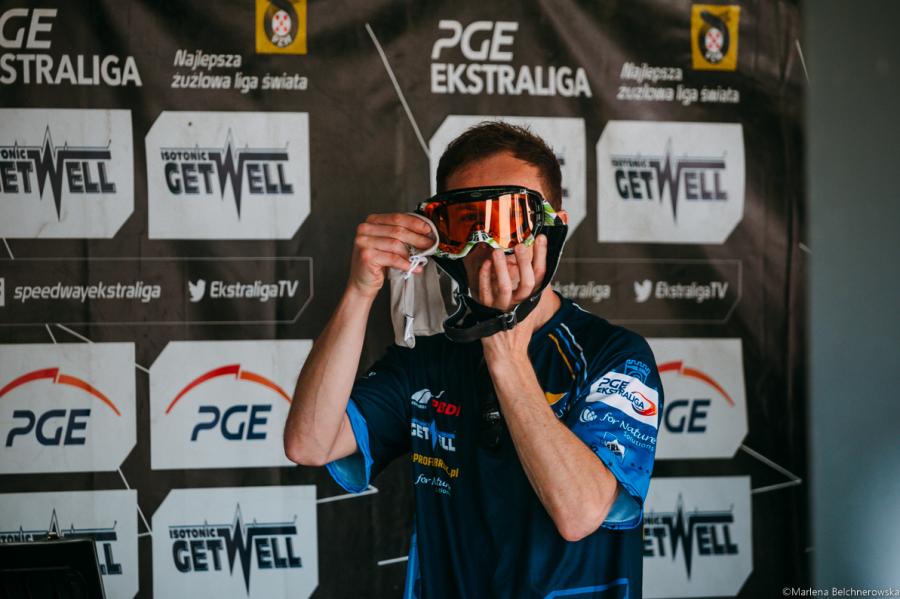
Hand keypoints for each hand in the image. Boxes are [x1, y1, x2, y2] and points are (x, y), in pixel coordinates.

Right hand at [349, 213, 434, 297]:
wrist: (362, 282)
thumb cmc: (377, 263)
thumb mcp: (388, 243)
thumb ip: (400, 235)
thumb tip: (424, 232)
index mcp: (372, 221)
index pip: (397, 218)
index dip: (415, 223)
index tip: (428, 229)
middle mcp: (365, 229)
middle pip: (398, 230)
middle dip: (417, 238)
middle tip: (429, 244)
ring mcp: (364, 242)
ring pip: (396, 244)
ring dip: (412, 252)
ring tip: (421, 259)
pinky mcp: (366, 256)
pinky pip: (392, 258)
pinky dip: (405, 263)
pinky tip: (413, 267)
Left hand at [474, 234, 547, 359]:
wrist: (507, 354)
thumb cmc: (516, 328)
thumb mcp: (529, 306)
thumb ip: (531, 287)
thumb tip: (530, 261)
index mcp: (532, 299)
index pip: (541, 275)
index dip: (541, 256)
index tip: (540, 238)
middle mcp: (521, 305)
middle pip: (528, 282)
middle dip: (525, 262)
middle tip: (520, 245)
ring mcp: (504, 310)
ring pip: (504, 288)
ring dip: (500, 269)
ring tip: (497, 252)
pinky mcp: (488, 314)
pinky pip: (485, 294)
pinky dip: (484, 278)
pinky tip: (483, 266)